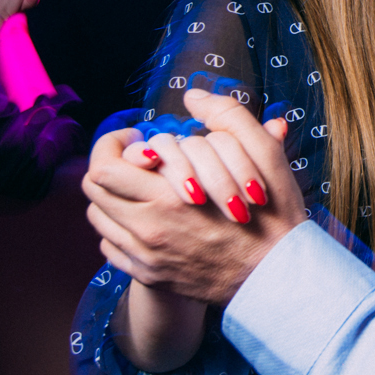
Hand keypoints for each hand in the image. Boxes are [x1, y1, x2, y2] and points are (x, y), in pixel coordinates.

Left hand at [83, 90, 301, 306]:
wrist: (280, 278)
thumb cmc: (273, 216)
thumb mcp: (265, 156)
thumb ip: (229, 117)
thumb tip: (194, 95)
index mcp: (170, 197)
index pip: (104, 166)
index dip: (114, 143)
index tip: (137, 138)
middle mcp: (149, 230)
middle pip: (94, 190)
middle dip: (109, 164)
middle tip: (135, 159)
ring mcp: (146, 257)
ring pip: (99, 218)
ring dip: (113, 195)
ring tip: (140, 187)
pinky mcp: (150, 275)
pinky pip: (110, 248)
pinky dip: (119, 229)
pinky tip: (145, 219)